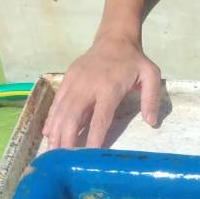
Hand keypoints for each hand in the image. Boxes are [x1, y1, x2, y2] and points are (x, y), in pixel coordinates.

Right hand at [42, 36, 161, 149]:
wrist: (114, 39)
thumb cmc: (134, 61)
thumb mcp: (151, 75)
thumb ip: (151, 98)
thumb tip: (152, 122)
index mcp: (109, 87)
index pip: (100, 118)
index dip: (93, 137)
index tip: (87, 155)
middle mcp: (88, 86)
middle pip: (74, 116)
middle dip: (67, 139)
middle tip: (62, 160)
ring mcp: (75, 82)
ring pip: (61, 110)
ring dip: (56, 132)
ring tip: (52, 152)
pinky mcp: (67, 79)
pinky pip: (57, 102)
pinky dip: (51, 118)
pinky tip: (48, 133)